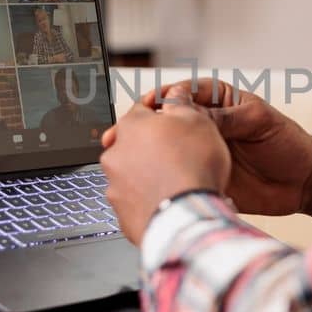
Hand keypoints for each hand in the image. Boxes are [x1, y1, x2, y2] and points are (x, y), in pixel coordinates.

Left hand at [99, 97, 230, 244]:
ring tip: (176, 183)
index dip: (161, 114)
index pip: (142, 110)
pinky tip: (168, 202)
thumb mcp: (197, 121)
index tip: (173, 121)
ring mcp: (115, 186)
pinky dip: (148, 200)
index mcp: (132, 126)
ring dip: (148, 175)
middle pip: (134, 144)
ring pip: (132, 174)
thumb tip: (173, 94)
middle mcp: (115, 154)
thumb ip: (180, 104)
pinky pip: (135, 202)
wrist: (186, 217)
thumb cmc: (193, 169)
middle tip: (178, 155)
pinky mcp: (121, 214)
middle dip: (153, 147)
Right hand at [148, 78, 311, 216]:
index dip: (163, 97)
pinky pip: (179, 174)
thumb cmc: (286, 142)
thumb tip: (190, 115)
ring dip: (151, 152)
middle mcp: (203, 124)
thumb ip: (227, 117)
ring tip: (137, 156)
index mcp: (216, 101)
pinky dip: (166, 176)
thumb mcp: (259, 120)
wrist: (302, 182)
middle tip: (134, 133)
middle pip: (167, 120)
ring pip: (167, 148)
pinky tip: (156, 179)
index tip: (149, 104)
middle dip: (149, 125)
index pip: (182, 93)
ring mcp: (200, 151)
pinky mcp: (201, 176)